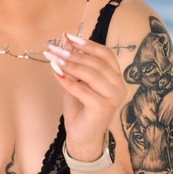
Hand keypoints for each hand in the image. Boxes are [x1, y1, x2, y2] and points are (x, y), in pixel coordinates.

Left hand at [44, 34, 125, 156]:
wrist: (82, 136)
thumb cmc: (80, 108)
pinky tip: (56, 74)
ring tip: (54, 60)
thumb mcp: (76, 80)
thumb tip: (66, 40)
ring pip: (92, 75)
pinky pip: (84, 90)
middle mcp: (119, 86)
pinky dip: (68, 81)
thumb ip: (74, 62)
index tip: (68, 37)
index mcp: (116, 76)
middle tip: (55, 49)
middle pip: (97, 63)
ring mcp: (113, 97)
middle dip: (74, 54)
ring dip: (71, 65)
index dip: (87, 44)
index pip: (106, 54)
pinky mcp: (103, 108)